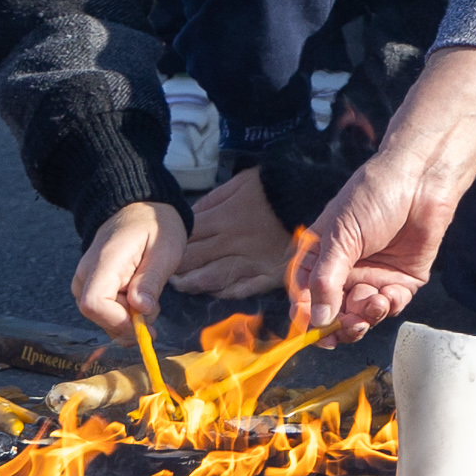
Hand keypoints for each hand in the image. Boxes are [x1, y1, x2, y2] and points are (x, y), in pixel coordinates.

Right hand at [69, 201, 183, 332]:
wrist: (138, 210)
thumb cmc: (155, 226)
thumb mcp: (165, 250)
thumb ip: (151, 280)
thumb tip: (140, 310)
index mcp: (104, 263)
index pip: (94, 304)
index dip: (119, 321)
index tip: (146, 324)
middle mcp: (86, 275)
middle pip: (97, 316)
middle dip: (129, 323)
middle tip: (156, 308)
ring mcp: (85, 282)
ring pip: (100, 318)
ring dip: (128, 319)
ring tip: (150, 299)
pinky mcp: (91, 287)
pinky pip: (103, 311)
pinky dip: (124, 314)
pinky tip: (140, 301)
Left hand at [169, 168, 295, 301]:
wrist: (315, 194)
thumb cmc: (276, 186)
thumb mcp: (241, 182)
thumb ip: (212, 200)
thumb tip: (187, 215)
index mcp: (224, 219)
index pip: (186, 239)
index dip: (169, 247)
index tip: (160, 252)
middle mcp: (234, 243)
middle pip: (194, 261)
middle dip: (175, 269)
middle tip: (162, 274)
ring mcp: (253, 260)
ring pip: (214, 279)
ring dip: (194, 284)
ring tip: (183, 285)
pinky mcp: (272, 273)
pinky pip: (245, 288)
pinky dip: (227, 292)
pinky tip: (216, 292)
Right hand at [291, 46, 475, 342]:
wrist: (420, 180)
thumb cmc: (371, 198)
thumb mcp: (339, 238)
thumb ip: (326, 281)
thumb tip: (316, 320)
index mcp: (319, 259)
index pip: (305, 299)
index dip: (308, 320)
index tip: (315, 334)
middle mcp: (344, 272)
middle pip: (334, 314)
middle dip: (340, 326)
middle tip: (348, 326)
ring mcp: (373, 276)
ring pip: (362, 315)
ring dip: (365, 316)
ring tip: (372, 301)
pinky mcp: (402, 279)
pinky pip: (391, 306)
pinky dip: (388, 307)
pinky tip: (388, 295)